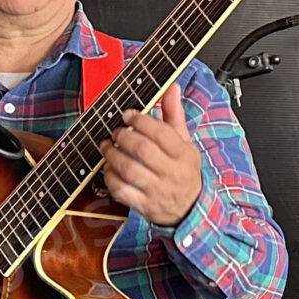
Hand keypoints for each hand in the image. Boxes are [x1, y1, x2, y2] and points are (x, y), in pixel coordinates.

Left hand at [102, 83, 204, 226]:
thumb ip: (174, 116)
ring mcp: (158, 191)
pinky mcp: (145, 206)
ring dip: (113, 155)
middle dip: (124, 136)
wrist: (190, 209)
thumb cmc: (184, 172)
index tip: (128, 115)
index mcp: (184, 155)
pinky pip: (122, 191)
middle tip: (116, 132)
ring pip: (130, 170)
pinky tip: (109, 168)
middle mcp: (172, 173)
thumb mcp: (185, 143)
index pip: (162, 133)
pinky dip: (111, 177)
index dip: (140, 121)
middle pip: (143, 150)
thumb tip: (172, 88)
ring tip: (107, 146)